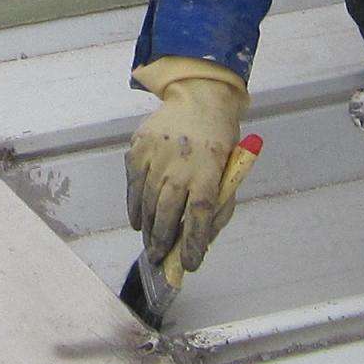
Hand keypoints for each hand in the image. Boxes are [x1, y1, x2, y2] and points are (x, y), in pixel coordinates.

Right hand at [126, 60, 248, 273]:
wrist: (199, 99)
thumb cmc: (219, 140)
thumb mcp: (230, 171)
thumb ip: (218, 205)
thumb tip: (201, 240)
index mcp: (209, 171)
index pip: (200, 215)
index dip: (194, 242)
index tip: (190, 264)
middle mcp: (180, 165)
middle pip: (168, 212)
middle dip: (162, 241)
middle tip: (158, 258)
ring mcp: (156, 155)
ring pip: (147, 201)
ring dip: (147, 228)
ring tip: (149, 245)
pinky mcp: (139, 149)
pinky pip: (133, 185)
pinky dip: (134, 206)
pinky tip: (137, 220)